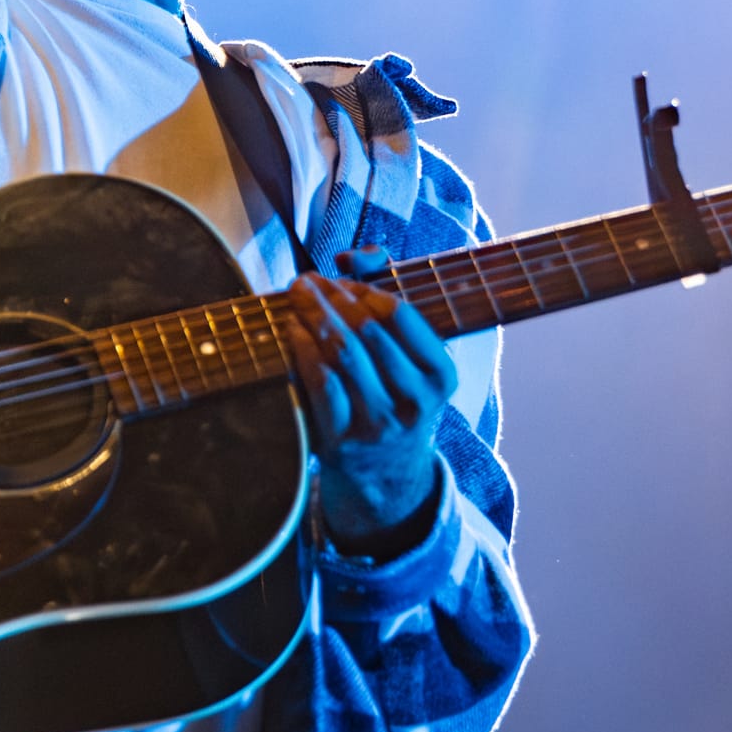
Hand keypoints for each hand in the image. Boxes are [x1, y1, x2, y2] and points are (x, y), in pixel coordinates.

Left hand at [281, 246, 456, 556]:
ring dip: (314, 315)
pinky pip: (320, 385)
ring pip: (343, 355)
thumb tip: (358, 256)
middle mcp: (414, 402)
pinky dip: (303, 350)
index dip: (366, 288)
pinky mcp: (342, 439)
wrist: (388, 475)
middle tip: (307, 280)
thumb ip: (388, 295)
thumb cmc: (395, 393)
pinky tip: (291, 329)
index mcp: (441, 376)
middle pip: (367, 331)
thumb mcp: (412, 356)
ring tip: (297, 294)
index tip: (343, 277)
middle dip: (332, 296)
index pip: (402, 316)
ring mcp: (378, 423)